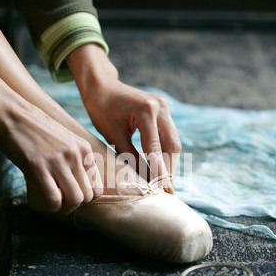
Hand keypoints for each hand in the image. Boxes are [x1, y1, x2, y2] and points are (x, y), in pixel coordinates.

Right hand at [0, 69, 102, 214]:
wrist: (10, 112)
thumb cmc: (35, 128)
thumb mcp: (65, 139)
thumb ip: (75, 158)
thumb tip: (80, 182)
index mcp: (83, 148)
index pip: (98, 187)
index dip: (86, 198)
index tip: (73, 196)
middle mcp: (75, 154)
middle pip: (88, 196)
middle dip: (76, 205)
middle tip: (63, 202)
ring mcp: (58, 160)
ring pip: (75, 199)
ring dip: (64, 208)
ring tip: (55, 203)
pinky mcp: (38, 166)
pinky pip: (53, 198)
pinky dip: (51, 206)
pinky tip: (45, 200)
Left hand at [66, 44, 181, 189]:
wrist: (101, 85)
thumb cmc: (102, 109)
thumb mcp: (113, 135)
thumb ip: (130, 156)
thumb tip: (144, 179)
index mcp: (146, 111)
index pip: (156, 148)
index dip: (160, 171)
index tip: (163, 190)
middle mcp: (160, 107)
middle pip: (173, 145)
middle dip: (170, 168)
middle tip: (167, 190)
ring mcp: (164, 106)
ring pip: (173, 141)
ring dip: (170, 161)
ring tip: (165, 182)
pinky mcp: (164, 109)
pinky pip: (169, 134)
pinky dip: (166, 151)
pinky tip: (162, 166)